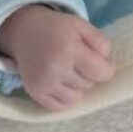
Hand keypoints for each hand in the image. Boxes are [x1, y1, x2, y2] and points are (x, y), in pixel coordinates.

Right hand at [0, 4, 114, 110]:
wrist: (24, 31)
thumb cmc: (56, 29)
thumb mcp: (81, 25)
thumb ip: (101, 42)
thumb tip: (108, 66)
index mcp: (69, 49)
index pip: (102, 73)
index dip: (106, 68)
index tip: (99, 61)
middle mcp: (55, 68)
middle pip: (89, 84)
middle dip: (88, 74)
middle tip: (76, 60)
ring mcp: (43, 82)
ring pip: (76, 97)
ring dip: (76, 86)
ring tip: (67, 70)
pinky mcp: (35, 92)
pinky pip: (60, 106)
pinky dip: (64, 97)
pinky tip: (59, 81)